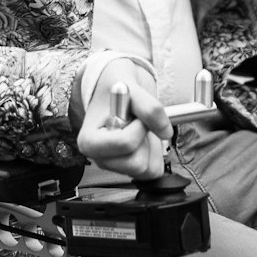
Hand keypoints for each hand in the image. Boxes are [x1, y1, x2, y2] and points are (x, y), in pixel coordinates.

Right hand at [76, 60, 171, 180]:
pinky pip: (154, 170)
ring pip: (146, 169)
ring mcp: (114, 166)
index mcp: (89, 141)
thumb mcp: (131, 87)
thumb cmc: (116, 86)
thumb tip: (166, 132)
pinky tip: (143, 137)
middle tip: (136, 120)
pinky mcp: (130, 168)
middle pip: (136, 164)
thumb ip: (149, 108)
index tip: (133, 111)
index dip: (139, 125)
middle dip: (144, 139)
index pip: (125, 144)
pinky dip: (155, 153)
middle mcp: (99, 158)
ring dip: (149, 145)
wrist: (115, 88)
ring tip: (137, 127)